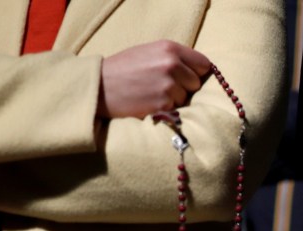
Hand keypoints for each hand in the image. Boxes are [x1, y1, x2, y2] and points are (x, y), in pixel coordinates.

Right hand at [97, 40, 212, 118]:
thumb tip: (199, 69)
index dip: (196, 72)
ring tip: (153, 94)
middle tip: (162, 87)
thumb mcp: (149, 52)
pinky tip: (149, 103)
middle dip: (185, 87)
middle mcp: (171, 64)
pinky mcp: (164, 104)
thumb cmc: (123, 69)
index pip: (203, 64)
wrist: (99, 86)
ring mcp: (168, 85)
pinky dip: (166, 109)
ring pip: (187, 98)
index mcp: (169, 48)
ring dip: (175, 100)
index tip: (187, 78)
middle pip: (196, 83)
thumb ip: (174, 57)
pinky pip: (176, 109)